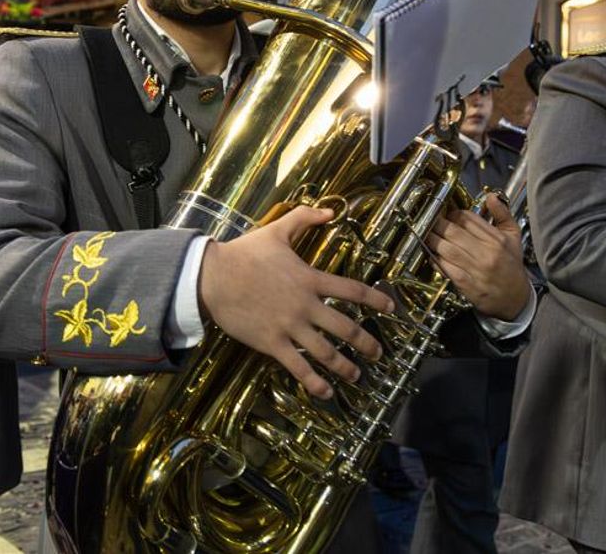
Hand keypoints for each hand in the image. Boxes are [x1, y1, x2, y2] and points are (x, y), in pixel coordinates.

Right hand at [198, 206, 394, 399]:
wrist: (213, 277)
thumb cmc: (243, 253)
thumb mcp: (276, 230)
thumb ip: (304, 218)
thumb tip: (330, 210)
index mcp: (311, 279)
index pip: (353, 291)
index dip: (376, 300)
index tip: (392, 309)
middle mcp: (306, 305)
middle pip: (346, 328)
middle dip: (366, 343)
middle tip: (378, 354)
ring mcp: (290, 326)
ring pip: (326, 353)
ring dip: (346, 367)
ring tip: (357, 377)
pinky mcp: (272, 343)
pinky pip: (298, 367)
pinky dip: (314, 383)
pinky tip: (326, 393)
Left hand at [426, 196, 529, 321]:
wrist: (516, 299)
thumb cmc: (512, 266)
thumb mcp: (514, 237)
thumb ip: (502, 214)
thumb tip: (491, 196)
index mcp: (497, 239)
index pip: (468, 218)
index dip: (453, 214)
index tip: (447, 213)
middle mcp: (487, 252)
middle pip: (454, 231)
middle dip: (437, 224)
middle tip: (429, 221)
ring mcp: (476, 269)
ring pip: (447, 248)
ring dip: (433, 240)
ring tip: (426, 235)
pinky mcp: (466, 284)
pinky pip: (446, 268)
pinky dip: (436, 260)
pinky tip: (431, 254)